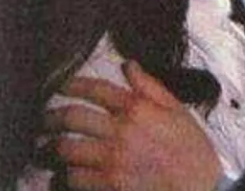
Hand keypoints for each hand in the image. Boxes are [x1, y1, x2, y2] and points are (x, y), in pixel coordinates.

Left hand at [45, 61, 221, 190]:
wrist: (200, 187)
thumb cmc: (191, 148)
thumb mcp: (177, 110)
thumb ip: (150, 86)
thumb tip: (128, 65)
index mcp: (138, 108)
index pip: (96, 90)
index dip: (73, 85)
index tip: (61, 86)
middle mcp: (121, 130)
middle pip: (72, 117)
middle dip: (52, 116)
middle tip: (44, 119)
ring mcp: (113, 159)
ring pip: (66, 148)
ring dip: (54, 146)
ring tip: (49, 146)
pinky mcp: (109, 184)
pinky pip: (74, 176)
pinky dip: (67, 173)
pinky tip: (68, 170)